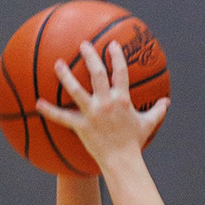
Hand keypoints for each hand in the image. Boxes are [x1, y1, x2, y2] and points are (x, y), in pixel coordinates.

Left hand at [36, 40, 169, 170]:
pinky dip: (49, 110)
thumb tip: (166, 102)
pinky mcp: (80, 126)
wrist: (122, 160)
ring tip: (57, 63)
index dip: (116, 57)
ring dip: (66, 75)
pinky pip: (61, 117)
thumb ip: (157, 110)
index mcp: (122, 99)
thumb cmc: (134, 142)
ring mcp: (92, 114)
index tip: (112, 44)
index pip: (120, 72)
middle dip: (90, 57)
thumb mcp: (149, 123)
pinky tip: (37, 103)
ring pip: (76, 90)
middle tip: (84, 45)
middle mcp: (106, 103)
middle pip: (97, 74)